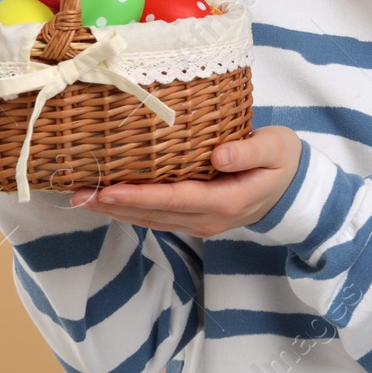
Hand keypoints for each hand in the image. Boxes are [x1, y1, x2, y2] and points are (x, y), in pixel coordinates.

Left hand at [68, 126, 303, 237]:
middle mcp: (210, 220)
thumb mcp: (276, 149)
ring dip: (116, 211)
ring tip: (82, 199)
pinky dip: (131, 210)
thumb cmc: (283, 161)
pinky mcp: (195, 220)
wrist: (294, 187)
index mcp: (228, 202)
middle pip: (155, 215)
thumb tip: (218, 155)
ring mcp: (201, 224)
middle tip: (78, 195)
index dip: (140, 196)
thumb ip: (250, 151)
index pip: (175, 199)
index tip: (108, 189)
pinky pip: (158, 218)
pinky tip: (110, 201)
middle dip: (114, 207)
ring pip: (152, 220)